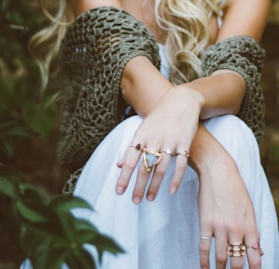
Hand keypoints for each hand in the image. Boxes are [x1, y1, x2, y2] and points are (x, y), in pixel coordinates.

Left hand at [116, 86, 201, 202]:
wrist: (180, 101)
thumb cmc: (159, 117)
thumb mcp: (142, 129)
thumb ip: (131, 147)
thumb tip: (118, 165)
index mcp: (141, 137)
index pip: (129, 161)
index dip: (123, 177)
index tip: (119, 192)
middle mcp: (153, 140)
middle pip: (143, 168)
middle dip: (138, 187)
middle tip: (134, 201)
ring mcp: (169, 142)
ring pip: (160, 169)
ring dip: (154, 186)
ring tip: (150, 199)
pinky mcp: (184, 143)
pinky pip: (180, 165)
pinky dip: (176, 179)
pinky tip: (171, 191)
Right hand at [198, 156, 262, 268]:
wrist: (218, 172)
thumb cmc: (235, 188)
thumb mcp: (249, 208)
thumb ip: (252, 230)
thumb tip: (258, 250)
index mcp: (250, 226)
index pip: (255, 256)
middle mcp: (237, 230)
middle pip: (238, 260)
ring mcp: (220, 227)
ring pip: (221, 257)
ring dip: (220, 268)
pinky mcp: (205, 222)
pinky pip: (205, 246)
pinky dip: (204, 260)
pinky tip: (204, 267)